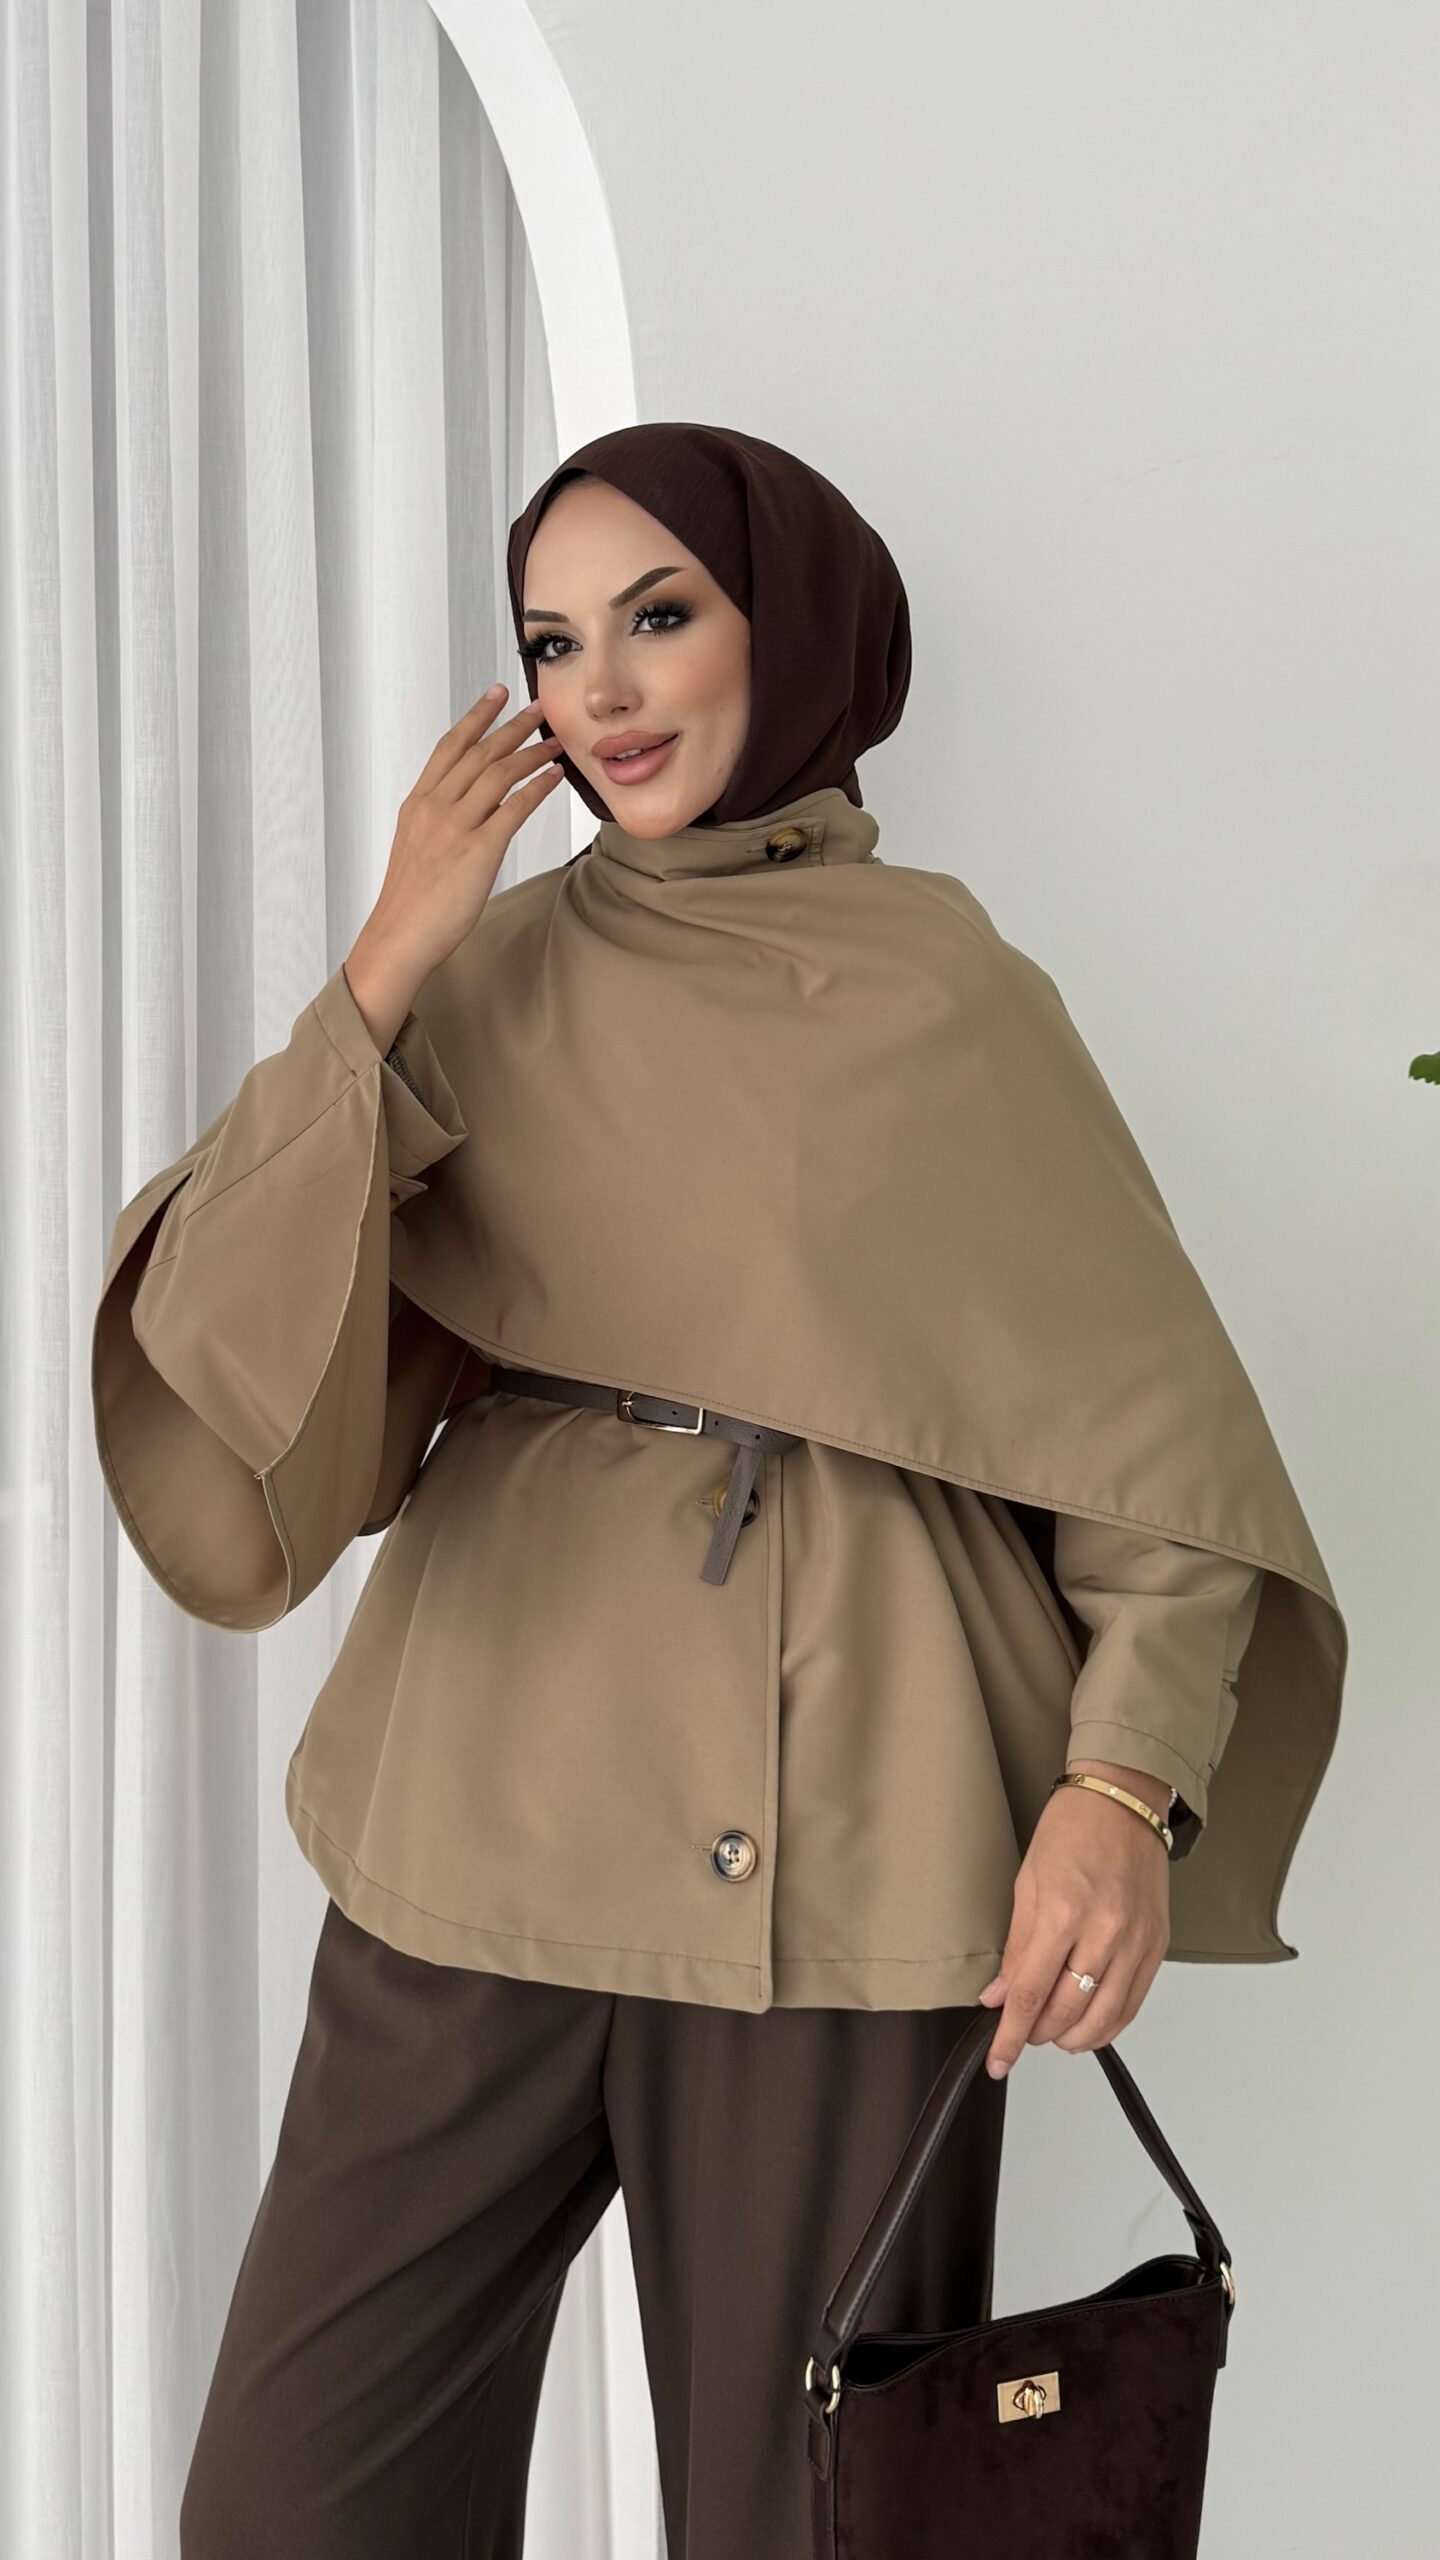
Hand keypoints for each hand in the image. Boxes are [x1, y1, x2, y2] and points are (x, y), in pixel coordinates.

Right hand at [344, 684, 564, 1050]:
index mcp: (418, 803)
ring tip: (553, 740)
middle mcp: (436, 806)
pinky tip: (554, 776)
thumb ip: (437, 821)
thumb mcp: (416, 847)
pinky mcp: (478, 850)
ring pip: (497, 773)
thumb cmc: (410, 901)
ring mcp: (456, 826)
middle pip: (478, 752)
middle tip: (537, 707)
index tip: (495, 695)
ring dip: (530, 752)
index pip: (450, 747)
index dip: (475, 718)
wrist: (400, 935)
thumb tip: (461, 808)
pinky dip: (537, 787)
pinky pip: (514, 808)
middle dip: (511, 725)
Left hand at [975, 1760, 1171, 2077]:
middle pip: (1067, 2012)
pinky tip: (1089, 2025)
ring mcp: (1136, 1941)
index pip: (1032, 1994)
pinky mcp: (1157, 1945)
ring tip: (1053, 2032)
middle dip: (1037, 2034)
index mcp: (1063, 1913)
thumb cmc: (1071, 1830)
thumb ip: (1017, 1947)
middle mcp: (1105, 1932)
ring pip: (1104, 2018)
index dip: (1010, 2035)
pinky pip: (1133, 2004)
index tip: (998, 2060)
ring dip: (1073, 2037)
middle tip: (1021, 2031)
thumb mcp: (1027, 1882)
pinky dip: (1108, 2025)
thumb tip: (999, 1996)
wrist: (1123, 1801)